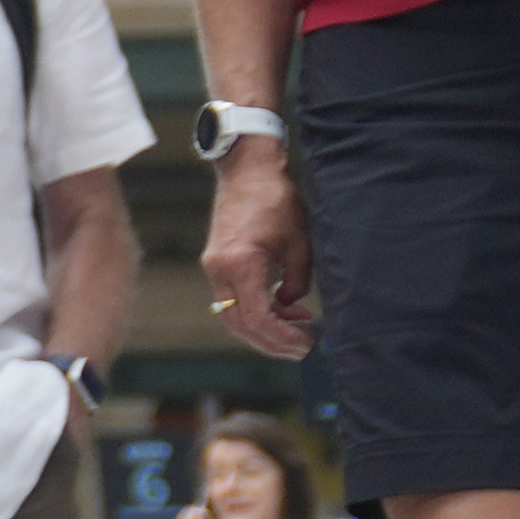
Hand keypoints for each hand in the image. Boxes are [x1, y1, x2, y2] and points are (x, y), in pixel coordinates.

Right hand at [205, 143, 315, 358]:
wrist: (247, 172)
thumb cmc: (277, 201)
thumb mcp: (299, 244)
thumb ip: (297, 282)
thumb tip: (290, 305)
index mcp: (240, 264)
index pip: (257, 318)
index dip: (282, 338)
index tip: (306, 344)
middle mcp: (219, 268)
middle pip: (239, 324)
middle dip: (272, 342)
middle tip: (303, 346)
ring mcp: (213, 266)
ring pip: (232, 316)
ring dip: (263, 329)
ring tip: (296, 327)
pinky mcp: (215, 262)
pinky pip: (231, 300)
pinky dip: (255, 311)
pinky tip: (280, 307)